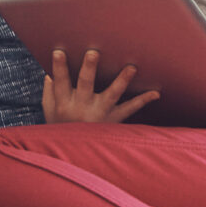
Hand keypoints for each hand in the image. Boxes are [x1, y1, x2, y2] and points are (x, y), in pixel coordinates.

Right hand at [41, 48, 159, 123]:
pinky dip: (143, 101)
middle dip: (89, 68)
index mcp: (64, 103)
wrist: (77, 155)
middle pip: (85, 84)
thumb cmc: (62, 127)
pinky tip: (156, 93)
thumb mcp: (50, 113)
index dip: (59, 68)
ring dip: (122, 80)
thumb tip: (49, 72)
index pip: (60, 82)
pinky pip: (129, 109)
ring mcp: (100, 113)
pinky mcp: (114, 120)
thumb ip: (49, 92)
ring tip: (132, 68)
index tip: (59, 51)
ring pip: (111, 95)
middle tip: (93, 52)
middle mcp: (82, 108)